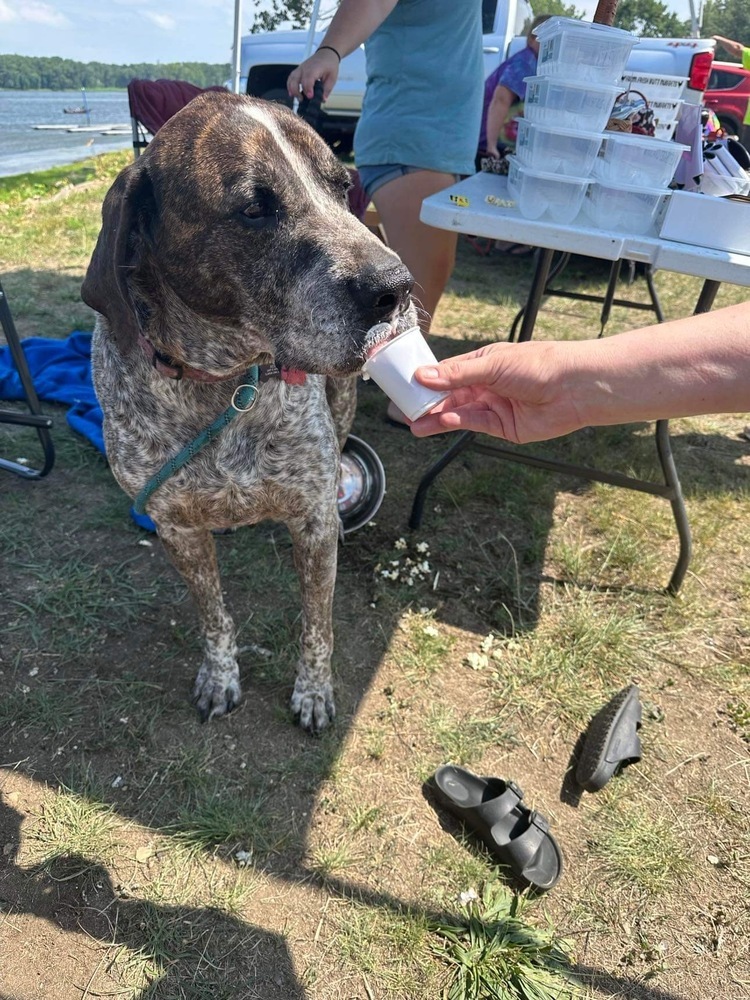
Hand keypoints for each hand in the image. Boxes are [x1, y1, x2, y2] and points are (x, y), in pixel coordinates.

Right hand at [287, 49, 339, 100]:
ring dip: (292, 89)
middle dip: (297, 91)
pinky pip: (291, 78)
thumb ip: (327, 89)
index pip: (308, 79)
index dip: (307, 89)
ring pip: (291, 79)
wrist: (326, 54)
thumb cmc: (329, 65)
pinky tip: (292, 93)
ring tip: (297, 98)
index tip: (310, 97)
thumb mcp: (332, 77)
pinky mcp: (298, 71)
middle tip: (302, 100)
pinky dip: (290, 86)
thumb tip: (323, 99)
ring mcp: (300, 69)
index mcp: (314, 69)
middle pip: (296, 80)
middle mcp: (305, 68)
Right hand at [409, 341, 587, 443]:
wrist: (574, 388)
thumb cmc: (539, 365)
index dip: (426, 379)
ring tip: (414, 425)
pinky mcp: (504, 426)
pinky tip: (442, 421)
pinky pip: (475, 424)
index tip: (405, 385)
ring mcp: (495, 406)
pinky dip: (458, 423)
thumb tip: (423, 376)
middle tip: (404, 410)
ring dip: (437, 418)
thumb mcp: (493, 365)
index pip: (448, 371)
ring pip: (459, 412)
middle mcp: (488, 384)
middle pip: (450, 395)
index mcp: (484, 363)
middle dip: (428, 402)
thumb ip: (457, 374)